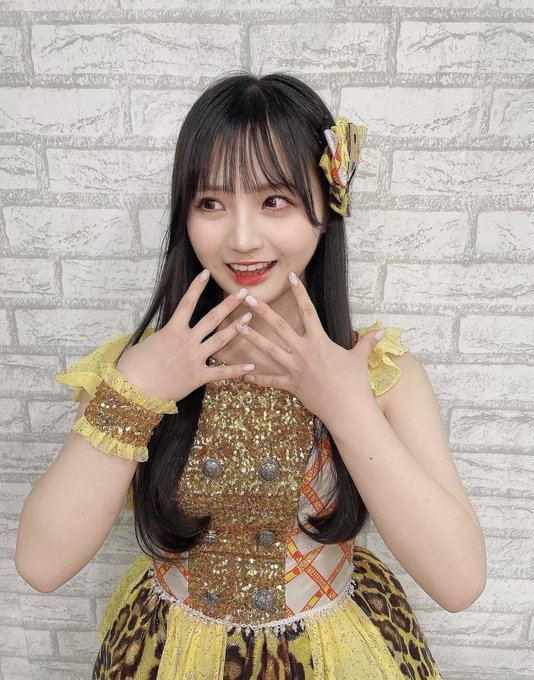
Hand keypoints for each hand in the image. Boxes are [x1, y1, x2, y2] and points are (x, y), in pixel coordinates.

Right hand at [115, 270, 254, 402]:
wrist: (134, 389)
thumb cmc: (134, 366)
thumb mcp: (147, 343)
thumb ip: (162, 336)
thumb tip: (165, 334)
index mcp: (172, 330)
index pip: (187, 303)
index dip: (196, 287)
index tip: (206, 273)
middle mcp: (186, 341)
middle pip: (212, 318)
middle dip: (228, 304)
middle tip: (243, 293)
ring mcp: (194, 358)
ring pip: (220, 340)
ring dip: (236, 328)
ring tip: (250, 317)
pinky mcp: (198, 377)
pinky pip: (221, 373)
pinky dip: (237, 370)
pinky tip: (251, 367)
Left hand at [236, 272, 384, 425]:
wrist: (348, 408)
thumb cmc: (355, 383)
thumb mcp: (360, 359)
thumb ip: (367, 342)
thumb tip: (381, 331)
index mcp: (320, 341)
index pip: (308, 311)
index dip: (299, 292)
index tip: (291, 277)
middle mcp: (304, 351)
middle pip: (280, 326)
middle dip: (263, 311)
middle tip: (247, 299)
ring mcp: (295, 368)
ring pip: (269, 350)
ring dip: (253, 338)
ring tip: (238, 327)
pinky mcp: (291, 385)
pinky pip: (272, 381)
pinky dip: (259, 378)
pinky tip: (245, 375)